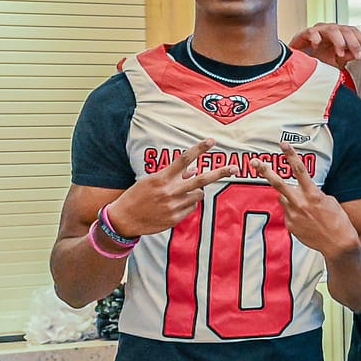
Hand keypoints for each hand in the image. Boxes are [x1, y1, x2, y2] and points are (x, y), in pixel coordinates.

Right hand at [107, 138, 237, 236]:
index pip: (184, 159)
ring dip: (195, 191)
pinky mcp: (176, 218)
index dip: (199, 149)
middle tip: (236, 168)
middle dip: (220, 172)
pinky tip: (173, 205)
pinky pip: (192, 206)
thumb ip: (174, 175)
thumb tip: (195, 170)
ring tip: (179, 193)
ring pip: (199, 194)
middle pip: (202, 179)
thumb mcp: (152, 181)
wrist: (124, 219)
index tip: (211, 141)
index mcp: (162, 178)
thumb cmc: (138, 196)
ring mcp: (175, 205)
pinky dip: (188, 203)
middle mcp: (170, 191)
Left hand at [256, 151, 358, 258]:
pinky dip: (296, 214)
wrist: (338, 244)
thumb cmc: (338, 221)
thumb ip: (313, 193)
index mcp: (313, 195)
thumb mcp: (329, 201)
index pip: (299, 170)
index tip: (283, 144)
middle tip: (254, 162)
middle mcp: (300, 203)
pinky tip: (308, 222)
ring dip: (291, 199)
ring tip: (306, 209)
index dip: (291, 155)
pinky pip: (288, 213)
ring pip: (284, 199)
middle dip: (265, 171)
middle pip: (278, 183)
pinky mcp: (290, 225)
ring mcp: (293, 215)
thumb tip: (301, 192)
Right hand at [290, 22, 360, 68]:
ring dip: (339, 41)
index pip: (353, 31)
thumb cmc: (319, 61)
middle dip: (354, 43)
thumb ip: (348, 56)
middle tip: (357, 56)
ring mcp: (317, 32)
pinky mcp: (303, 35)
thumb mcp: (338, 61)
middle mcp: (330, 31)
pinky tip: (317, 46)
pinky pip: (311, 32)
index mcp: (339, 35)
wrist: (300, 64)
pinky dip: (315, 38)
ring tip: (340, 54)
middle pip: (346, 29)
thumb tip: (358, 54)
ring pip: (332, 29)